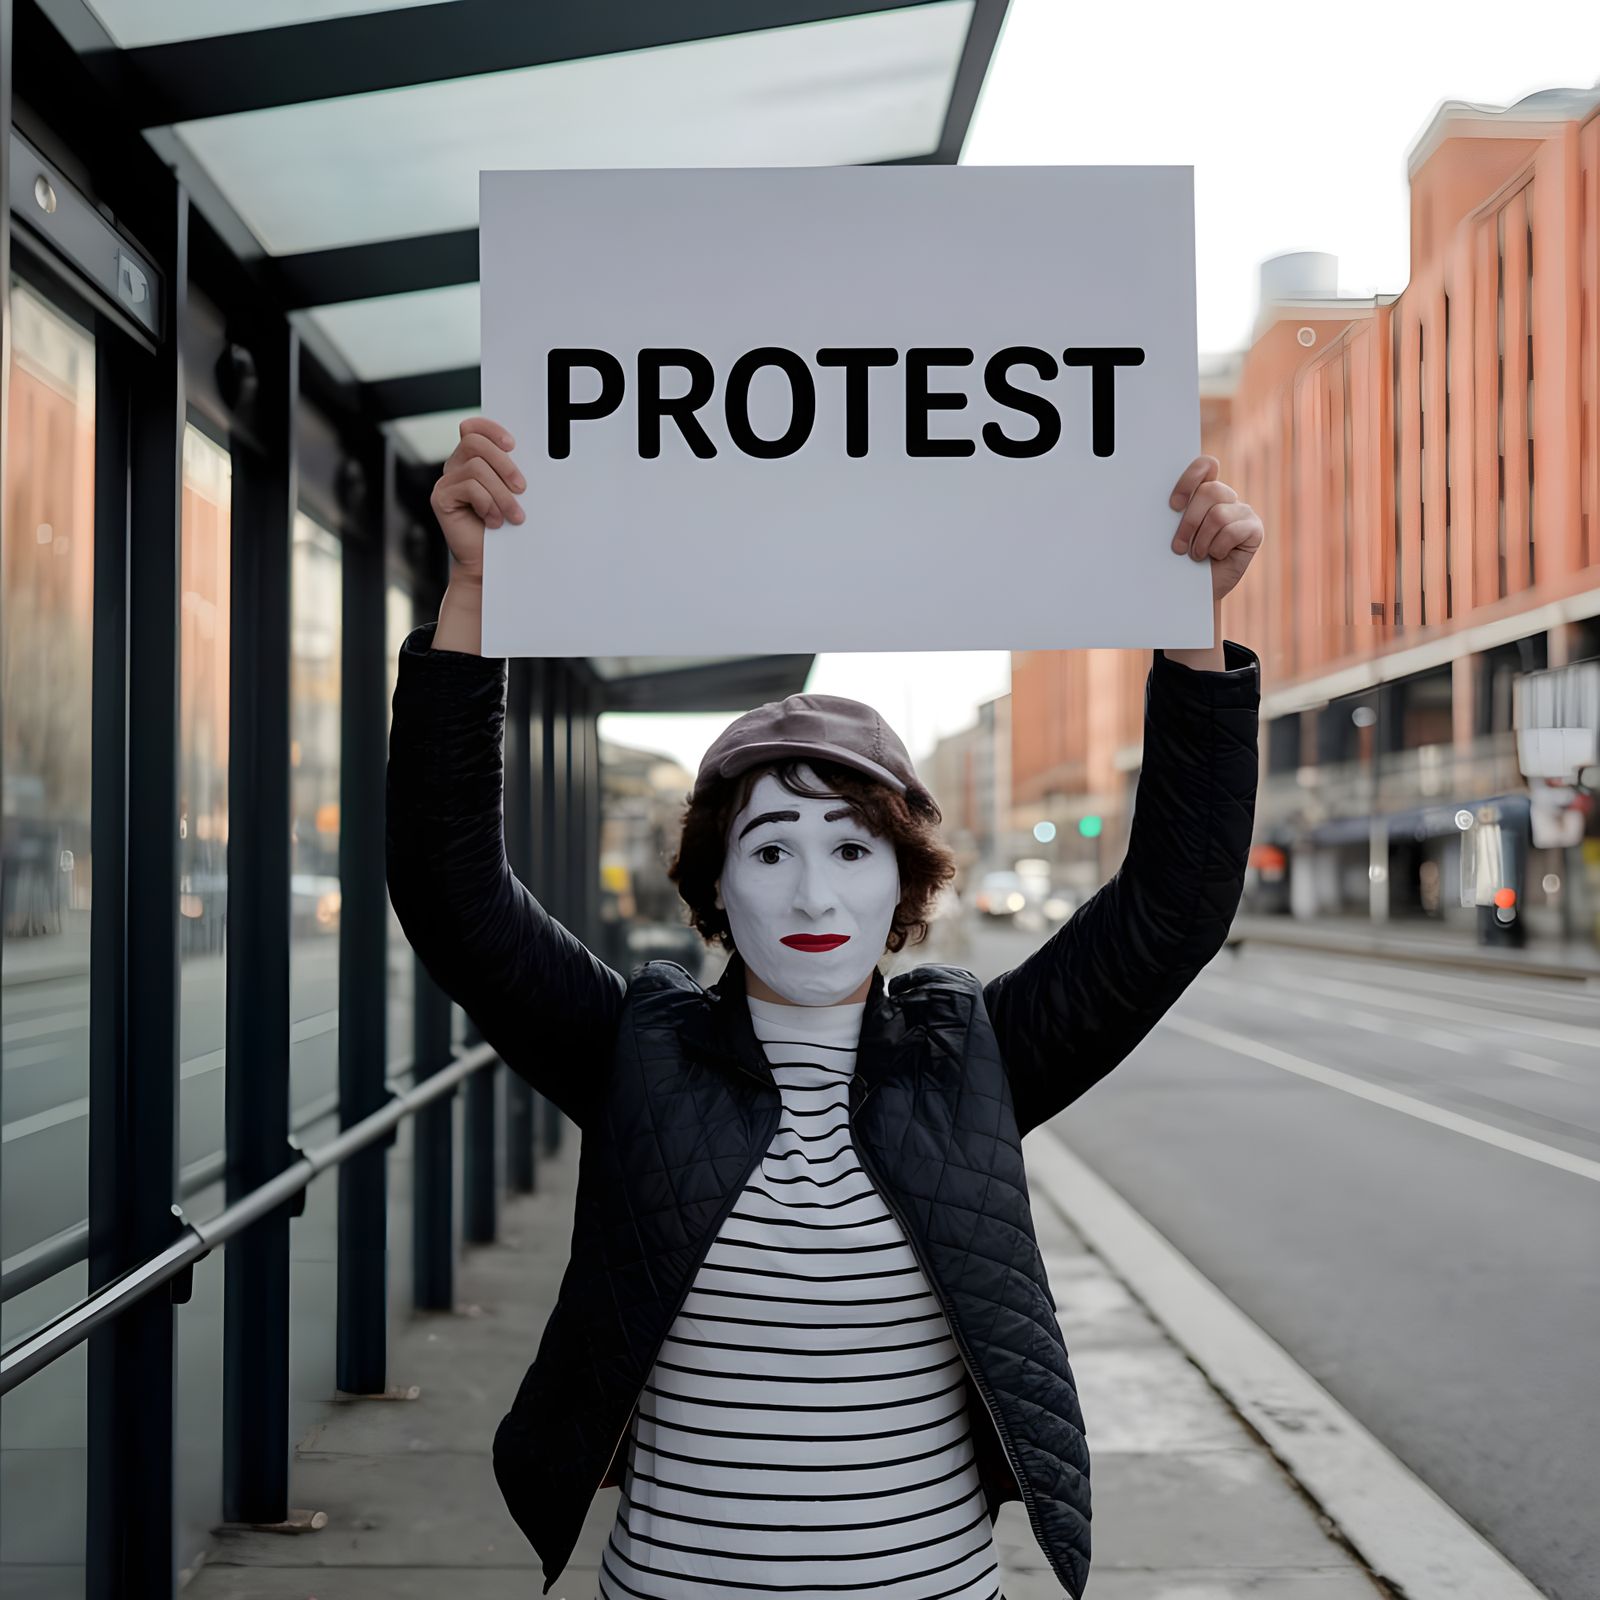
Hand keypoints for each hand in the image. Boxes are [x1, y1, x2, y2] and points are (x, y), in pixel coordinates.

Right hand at [428, 415, 524, 580]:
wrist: (488, 563)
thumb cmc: (502, 529)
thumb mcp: (510, 494)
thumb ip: (508, 472)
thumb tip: (523, 455)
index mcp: (471, 460)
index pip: (473, 428)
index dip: (491, 429)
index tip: (513, 445)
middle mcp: (455, 467)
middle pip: (475, 443)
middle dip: (504, 464)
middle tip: (522, 488)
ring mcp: (446, 482)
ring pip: (477, 468)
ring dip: (502, 494)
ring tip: (513, 515)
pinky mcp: (441, 498)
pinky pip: (469, 488)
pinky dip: (488, 504)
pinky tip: (494, 521)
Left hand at [1169, 454, 1263, 603]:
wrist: (1194, 591)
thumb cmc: (1180, 561)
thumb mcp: (1171, 534)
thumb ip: (1174, 513)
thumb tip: (1161, 502)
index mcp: (1205, 491)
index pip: (1206, 466)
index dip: (1190, 479)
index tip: (1173, 505)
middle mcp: (1226, 498)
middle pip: (1209, 492)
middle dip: (1189, 522)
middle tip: (1177, 546)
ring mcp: (1242, 512)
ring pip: (1218, 514)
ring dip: (1201, 541)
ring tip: (1196, 555)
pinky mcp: (1254, 529)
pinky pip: (1233, 531)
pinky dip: (1218, 548)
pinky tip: (1216, 556)